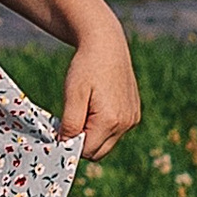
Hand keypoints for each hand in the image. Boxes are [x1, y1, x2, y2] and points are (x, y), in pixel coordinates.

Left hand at [59, 20, 140, 160]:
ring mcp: (132, 119)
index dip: (71, 143)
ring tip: (85, 109)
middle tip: (72, 118)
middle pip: (98, 152)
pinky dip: (104, 126)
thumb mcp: (72, 94)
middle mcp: (126, 123)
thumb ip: (70, 124)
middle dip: (83, 142)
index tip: (62, 128)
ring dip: (93, 134)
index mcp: (110, 120)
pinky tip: (97, 105)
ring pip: (107, 143)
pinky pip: (116, 132)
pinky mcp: (134, 114)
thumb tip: (65, 144)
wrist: (107, 45)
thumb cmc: (86, 67)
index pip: (87, 151)